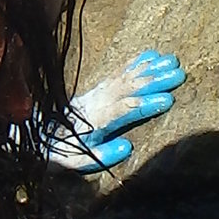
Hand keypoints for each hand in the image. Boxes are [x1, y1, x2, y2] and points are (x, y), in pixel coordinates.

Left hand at [46, 49, 185, 173]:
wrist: (39, 134)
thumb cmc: (61, 151)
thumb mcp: (76, 162)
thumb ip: (101, 154)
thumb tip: (127, 147)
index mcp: (95, 121)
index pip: (123, 110)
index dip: (145, 104)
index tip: (167, 100)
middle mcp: (98, 102)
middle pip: (130, 88)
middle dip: (155, 80)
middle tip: (179, 73)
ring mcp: (98, 93)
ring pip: (127, 77)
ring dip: (150, 68)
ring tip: (172, 60)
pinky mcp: (98, 88)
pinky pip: (118, 72)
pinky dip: (135, 63)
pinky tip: (151, 56)